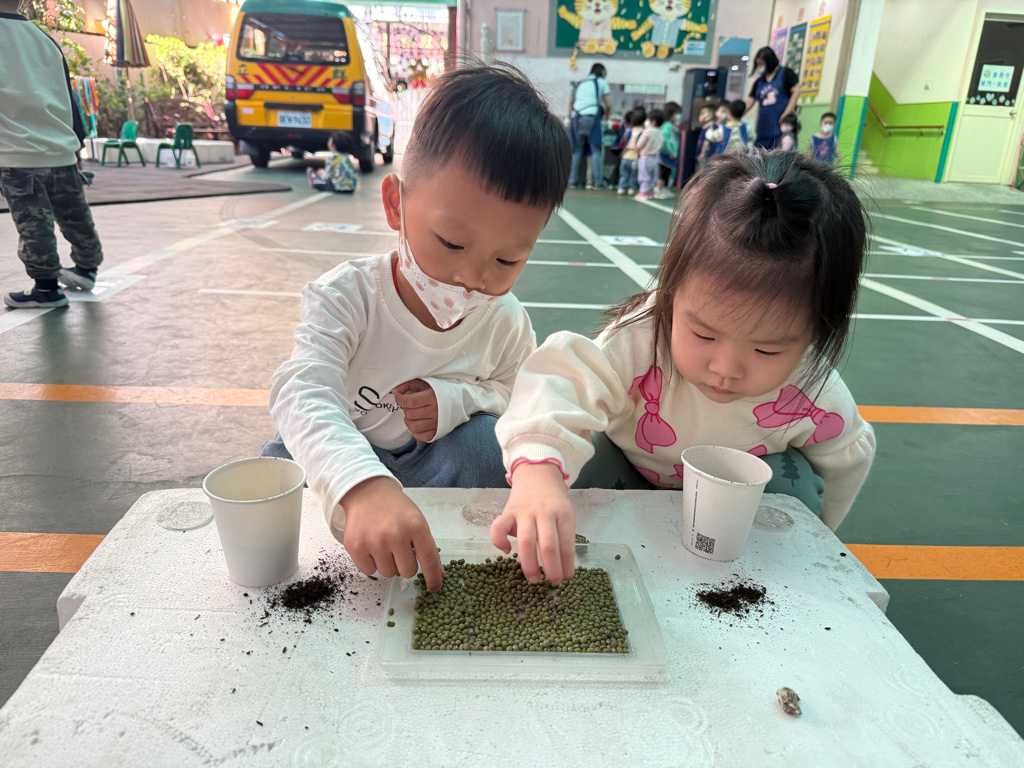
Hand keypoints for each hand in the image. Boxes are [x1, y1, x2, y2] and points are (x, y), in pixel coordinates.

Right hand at [342, 476, 443, 591]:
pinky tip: (371, 545)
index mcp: (416, 527)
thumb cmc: (396, 508)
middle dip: (405, 564)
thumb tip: (438, 575)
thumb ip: (428, 548)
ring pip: (388, 573)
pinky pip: (369, 571)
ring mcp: (374, 541)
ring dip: (387, 563)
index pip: (429, 560)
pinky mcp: (355, 546)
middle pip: (407, 572)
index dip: (433, 578)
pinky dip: (371, 563)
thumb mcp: (417, 521)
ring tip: (383, 543)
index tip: (434, 589)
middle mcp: (396, 535)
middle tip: (399, 549)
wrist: (367, 492)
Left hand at [392, 379, 437, 441]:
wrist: (458, 400)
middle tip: (409, 405)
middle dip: (405, 409)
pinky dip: (416, 432)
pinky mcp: (438, 432)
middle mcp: (436, 411)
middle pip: (410, 414)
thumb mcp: (423, 383)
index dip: (400, 399)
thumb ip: (407, 385)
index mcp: (433, 397)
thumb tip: (394, 391)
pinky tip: (417, 423)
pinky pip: (421, 436)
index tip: (398, 396)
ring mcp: (437, 423)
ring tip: (412, 414)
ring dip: (408, 420)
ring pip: (414, 427)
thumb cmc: (437, 390)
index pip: (410, 401)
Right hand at [490, 462, 575, 585]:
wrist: (537, 473)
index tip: (567, 577)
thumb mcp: (566, 512)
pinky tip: (507, 551)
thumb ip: (563, 535)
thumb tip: (562, 566)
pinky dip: (500, 542)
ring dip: (530, 564)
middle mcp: (544, 513)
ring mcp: (524, 512)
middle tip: (553, 582)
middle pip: (548, 545)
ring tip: (534, 579)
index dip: (567, 564)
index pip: (566, 543)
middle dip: (551, 568)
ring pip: (526, 541)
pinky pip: (499, 528)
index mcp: (563, 514)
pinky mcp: (508, 511)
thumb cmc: (554, 499)